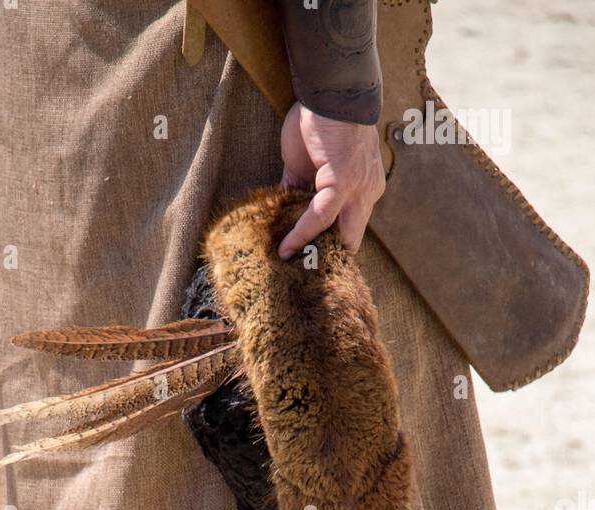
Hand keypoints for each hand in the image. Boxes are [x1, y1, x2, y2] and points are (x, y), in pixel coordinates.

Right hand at [277, 103, 385, 256]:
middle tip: (302, 277)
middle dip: (329, 262)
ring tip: (292, 270)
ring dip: (315, 254)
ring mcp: (358, 189)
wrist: (330, 89)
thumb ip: (300, 189)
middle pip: (350, 241)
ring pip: (339, 236)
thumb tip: (283, 211)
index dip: (330, 249)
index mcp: (363, 189)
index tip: (309, 265)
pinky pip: (320, 216)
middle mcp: (367, 193)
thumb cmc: (318, 121)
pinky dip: (302, 234)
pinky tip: (287, 248)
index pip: (349, 230)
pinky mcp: (344, 182)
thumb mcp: (308, 164)